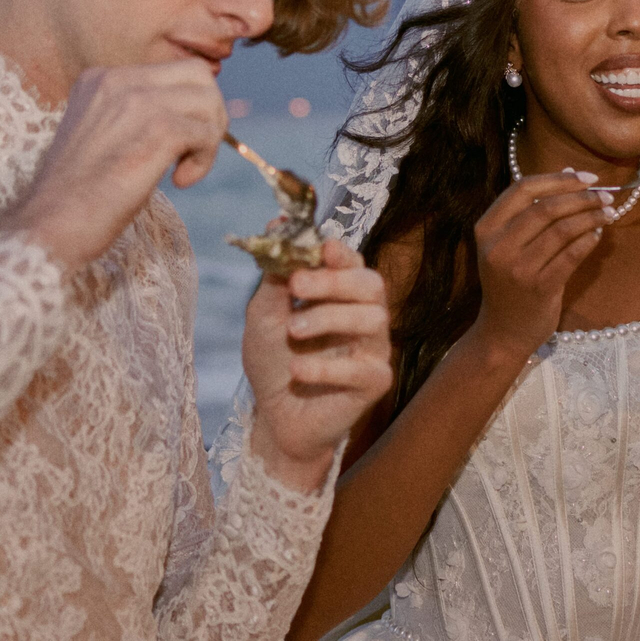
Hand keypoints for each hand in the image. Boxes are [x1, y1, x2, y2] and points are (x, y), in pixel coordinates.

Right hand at [0, 60, 226, 271]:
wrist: (51, 224)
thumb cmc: (77, 193)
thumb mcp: (103, 135)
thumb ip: (137, 115)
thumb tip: (191, 116)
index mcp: (101, 78)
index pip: (171, 72)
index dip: (187, 108)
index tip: (176, 144)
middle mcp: (118, 80)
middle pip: (198, 75)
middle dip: (210, 113)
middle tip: (195, 150)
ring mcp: (138, 101)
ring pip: (208, 100)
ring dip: (209, 139)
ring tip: (184, 170)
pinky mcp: (158, 129)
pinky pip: (206, 131)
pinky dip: (203, 160)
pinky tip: (180, 181)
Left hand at [245, 238, 392, 489]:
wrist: (274, 417)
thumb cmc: (273, 359)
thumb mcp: (264, 313)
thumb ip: (275, 274)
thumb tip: (277, 223)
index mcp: (342, 294)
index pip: (354, 262)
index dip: (341, 252)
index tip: (320, 247)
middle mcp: (365, 316)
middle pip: (372, 284)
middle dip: (335, 280)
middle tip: (297, 284)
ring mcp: (374, 349)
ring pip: (373, 319)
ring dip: (329, 319)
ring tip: (293, 331)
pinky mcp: (375, 383)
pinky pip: (363, 367)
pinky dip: (327, 366)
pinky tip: (297, 369)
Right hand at [470, 170, 615, 358]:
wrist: (503, 332)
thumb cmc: (510, 282)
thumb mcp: (509, 243)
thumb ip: (534, 208)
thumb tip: (571, 172)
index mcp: (486, 228)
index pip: (523, 189)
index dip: (558, 179)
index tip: (587, 177)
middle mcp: (498, 246)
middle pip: (546, 207)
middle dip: (581, 197)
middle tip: (606, 195)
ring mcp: (518, 268)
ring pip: (562, 230)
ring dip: (591, 216)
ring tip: (609, 212)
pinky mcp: (539, 287)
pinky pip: (572, 255)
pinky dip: (590, 240)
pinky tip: (600, 233)